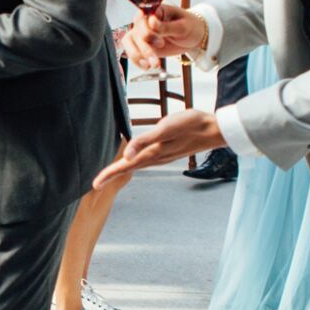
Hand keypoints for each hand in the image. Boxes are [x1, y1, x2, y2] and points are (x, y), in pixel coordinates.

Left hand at [93, 109, 224, 188]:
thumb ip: (145, 141)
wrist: (215, 129)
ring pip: (137, 165)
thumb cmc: (191, 124)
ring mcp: (163, 156)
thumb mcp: (166, 129)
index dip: (109, 174)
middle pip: (129, 168)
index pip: (125, 166)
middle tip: (97, 182)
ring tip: (110, 173)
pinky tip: (134, 161)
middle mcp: (156, 158)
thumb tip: (126, 155)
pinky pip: (146, 161)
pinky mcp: (168, 151)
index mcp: (153, 153)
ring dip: (123, 170)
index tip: (95, 184)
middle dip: (113, 175)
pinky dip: (134, 163)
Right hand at [119, 1, 204, 69]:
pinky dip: (138, 61)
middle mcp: (145, 20)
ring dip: (138, 56)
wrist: (195, 37)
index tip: (160, 43)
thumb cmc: (190, 26)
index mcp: (155, 10)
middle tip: (157, 59)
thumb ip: (166, 26)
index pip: (142, 19)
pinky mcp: (142, 45)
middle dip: (145, 48)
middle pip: (135, 33)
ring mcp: (142, 33)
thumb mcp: (182, 26)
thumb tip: (151, 22)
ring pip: (129, 43)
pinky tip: (148, 66)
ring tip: (152, 65)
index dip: (147, 32)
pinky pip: (132, 53)